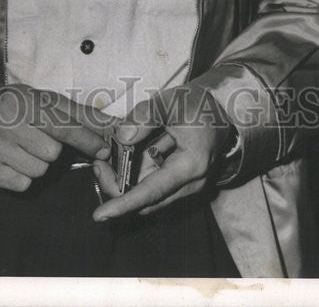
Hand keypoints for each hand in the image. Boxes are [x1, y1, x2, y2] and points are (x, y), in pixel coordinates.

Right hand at [0, 84, 112, 192]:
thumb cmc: (18, 108)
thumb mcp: (45, 102)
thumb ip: (79, 114)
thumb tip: (112, 124)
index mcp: (22, 101)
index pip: (63, 126)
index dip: (87, 140)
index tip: (103, 150)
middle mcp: (4, 121)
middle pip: (52, 153)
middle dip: (51, 150)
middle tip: (37, 139)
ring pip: (38, 171)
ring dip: (37, 164)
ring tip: (23, 148)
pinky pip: (21, 184)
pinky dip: (22, 176)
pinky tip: (11, 160)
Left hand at [91, 81, 233, 220]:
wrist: (221, 110)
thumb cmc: (198, 106)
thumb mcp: (170, 103)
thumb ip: (145, 117)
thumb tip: (121, 137)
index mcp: (191, 165)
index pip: (151, 192)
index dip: (124, 204)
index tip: (100, 215)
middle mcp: (190, 183)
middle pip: (145, 198)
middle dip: (117, 186)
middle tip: (97, 164)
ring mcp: (186, 185)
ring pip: (147, 193)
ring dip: (125, 179)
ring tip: (107, 157)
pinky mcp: (180, 182)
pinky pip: (153, 184)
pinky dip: (136, 174)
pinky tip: (125, 155)